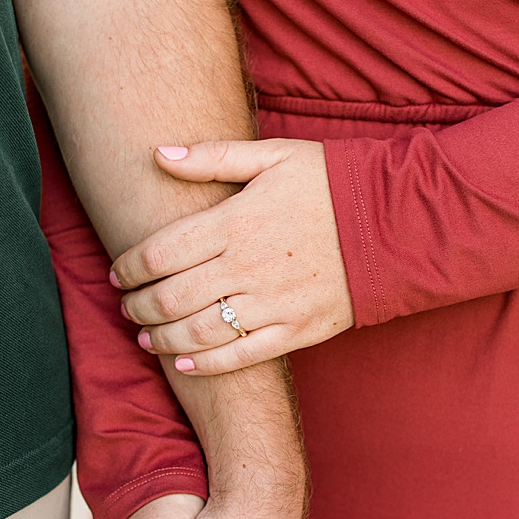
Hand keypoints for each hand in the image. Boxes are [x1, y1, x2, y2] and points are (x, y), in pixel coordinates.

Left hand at [110, 140, 353, 373]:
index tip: (118, 273)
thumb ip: (213, 157)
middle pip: (170, 297)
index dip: (130, 268)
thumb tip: (158, 154)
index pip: (161, 253)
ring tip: (145, 336)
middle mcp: (249, 266)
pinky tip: (181, 363)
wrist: (400, 221)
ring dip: (161, 338)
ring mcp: (273, 302)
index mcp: (237, 222)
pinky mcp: (297, 330)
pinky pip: (241, 356)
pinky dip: (205, 364)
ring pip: (197, 333)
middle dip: (137, 306)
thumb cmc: (332, 182)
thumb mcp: (274, 156)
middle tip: (126, 306)